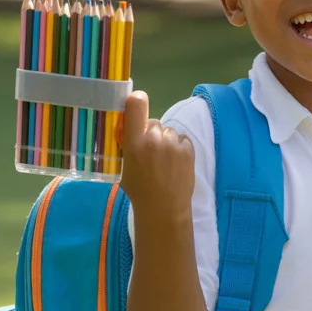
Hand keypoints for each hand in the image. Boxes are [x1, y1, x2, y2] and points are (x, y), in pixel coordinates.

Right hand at [119, 91, 194, 220]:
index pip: (136, 105)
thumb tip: (129, 131)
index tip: (136, 104)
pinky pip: (182, 140)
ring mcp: (172, 143)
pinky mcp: (188, 149)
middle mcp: (153, 138)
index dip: (136, 101)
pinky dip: (180, 148)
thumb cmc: (139, 191)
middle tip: (152, 153)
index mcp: (133, 142)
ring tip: (165, 162)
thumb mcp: (123, 167)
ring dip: (167, 142)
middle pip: (153, 122)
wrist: (163, 209)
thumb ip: (127, 146)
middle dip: (151, 133)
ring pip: (169, 132)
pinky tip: (176, 163)